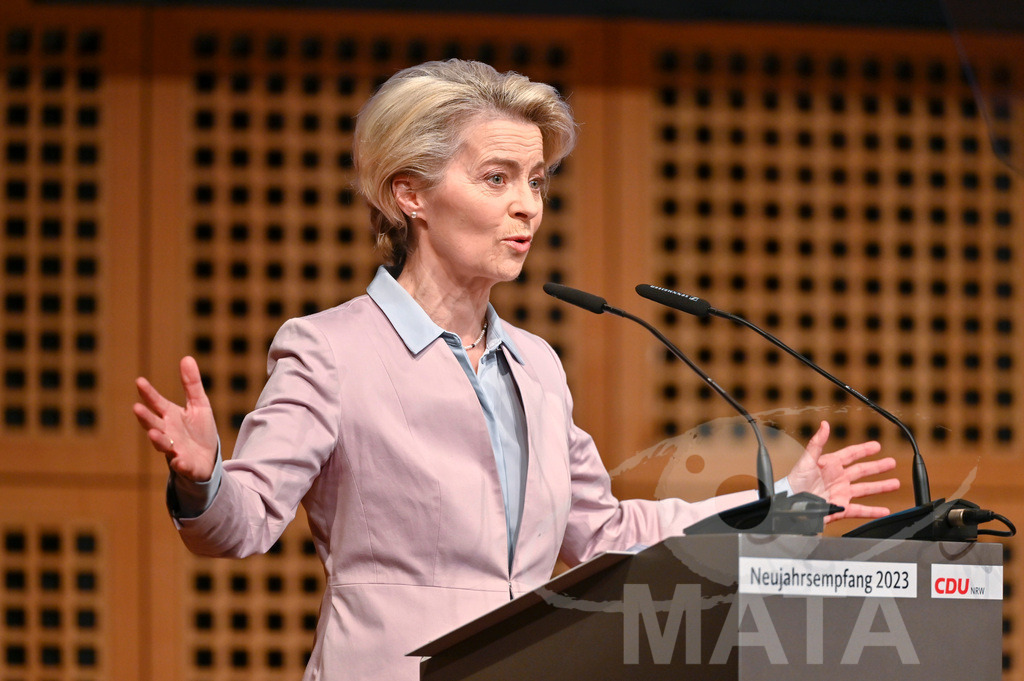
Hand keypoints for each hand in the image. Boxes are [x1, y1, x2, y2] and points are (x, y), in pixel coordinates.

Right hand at [133, 356, 217, 481]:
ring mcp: (175, 449)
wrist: (207, 458)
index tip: (139, 381)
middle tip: (137, 408)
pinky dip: (180, 463)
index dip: (148, 394)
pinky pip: (182, 465)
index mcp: (170, 416)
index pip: (157, 403)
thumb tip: (187, 358)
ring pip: (163, 445)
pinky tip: (179, 461)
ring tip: (153, 434)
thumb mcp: (199, 404)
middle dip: (146, 417)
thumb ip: (191, 384)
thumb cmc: (199, 430)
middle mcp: (168, 432)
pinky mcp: (186, 465)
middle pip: (154, 424)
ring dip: (158, 440)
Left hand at [786, 421, 899, 522]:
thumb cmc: (794, 482)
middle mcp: (837, 479)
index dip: (864, 450)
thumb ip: (817, 443)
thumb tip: (824, 424)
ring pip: (865, 489)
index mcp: (830, 465)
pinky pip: (860, 510)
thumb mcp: (806, 461)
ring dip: (880, 487)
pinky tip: (884, 511)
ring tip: (895, 483)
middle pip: (862, 471)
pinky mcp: (840, 508)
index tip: (877, 446)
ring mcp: (840, 493)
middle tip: (892, 463)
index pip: (851, 455)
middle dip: (877, 467)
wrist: (789, 504)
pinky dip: (873, 511)